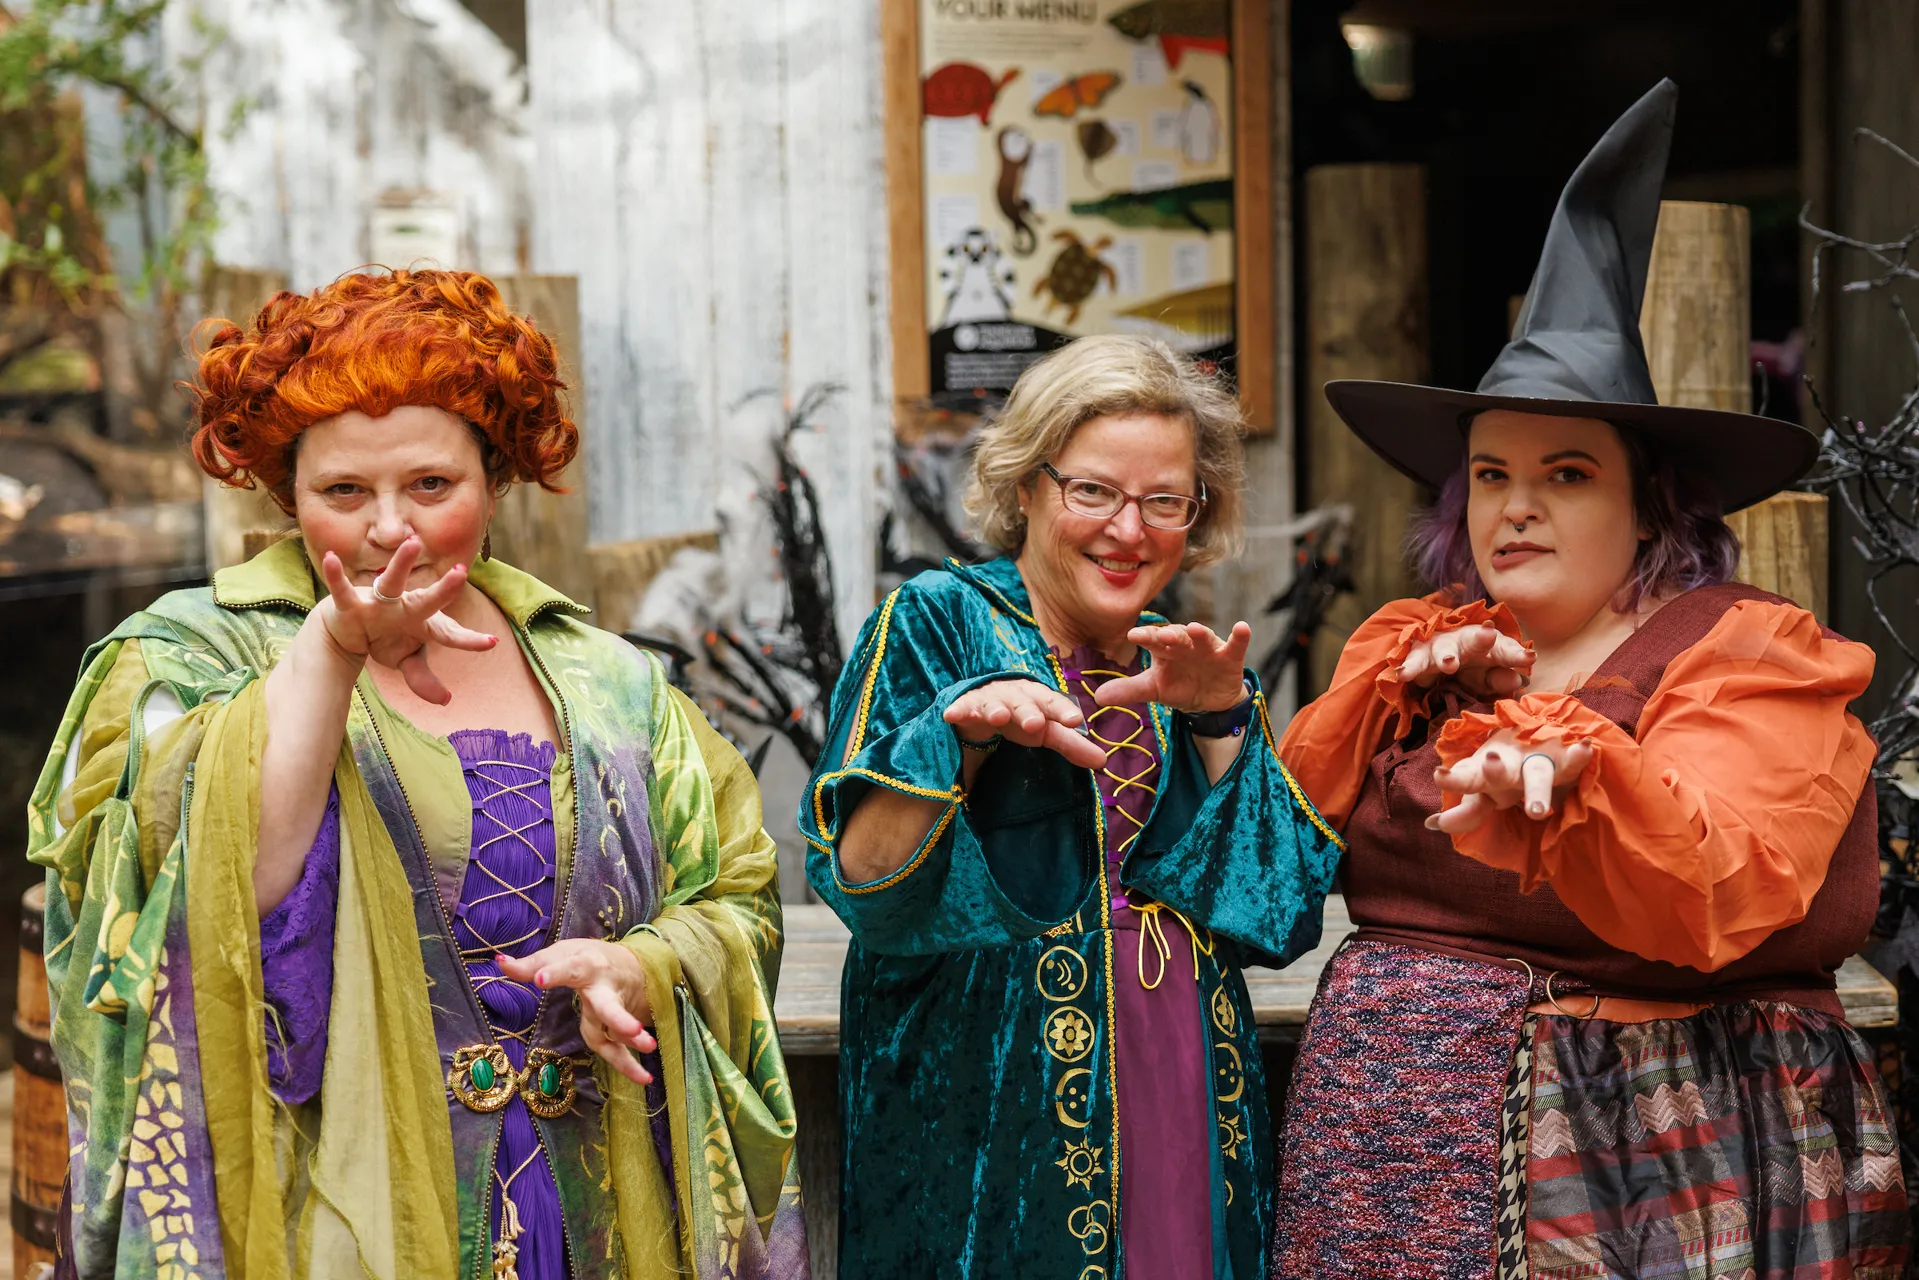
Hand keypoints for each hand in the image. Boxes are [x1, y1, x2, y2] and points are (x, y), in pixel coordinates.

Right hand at [315, 536, 497, 703]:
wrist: (348, 632)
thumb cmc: (385, 639)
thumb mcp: (406, 661)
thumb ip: (423, 679)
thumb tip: (447, 700)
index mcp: (423, 623)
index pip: (450, 634)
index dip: (469, 640)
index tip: (492, 642)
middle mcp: (404, 609)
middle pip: (427, 600)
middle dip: (443, 589)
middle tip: (461, 573)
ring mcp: (378, 604)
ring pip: (391, 581)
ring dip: (401, 564)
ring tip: (412, 542)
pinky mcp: (351, 604)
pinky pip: (342, 589)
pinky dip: (335, 575)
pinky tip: (331, 558)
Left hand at [498, 939, 657, 1085]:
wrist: (630, 961)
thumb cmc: (586, 957)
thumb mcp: (560, 953)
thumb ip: (531, 964)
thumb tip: (499, 962)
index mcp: (584, 965)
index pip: (567, 968)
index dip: (553, 973)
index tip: (539, 979)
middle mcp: (603, 988)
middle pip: (609, 1005)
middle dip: (619, 1018)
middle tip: (632, 1029)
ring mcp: (614, 1008)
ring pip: (621, 1027)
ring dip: (633, 1039)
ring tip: (648, 1048)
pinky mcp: (619, 1027)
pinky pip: (623, 1048)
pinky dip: (631, 1065)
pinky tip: (644, 1079)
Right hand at [943, 678, 1106, 768]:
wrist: (982, 706)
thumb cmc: (1021, 718)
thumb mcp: (1046, 732)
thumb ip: (1072, 745)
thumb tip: (1103, 763)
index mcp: (1038, 698)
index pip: (1053, 703)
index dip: (1062, 711)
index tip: (1074, 721)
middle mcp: (1014, 695)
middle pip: (1023, 701)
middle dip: (1029, 711)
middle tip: (1035, 724)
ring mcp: (988, 699)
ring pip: (993, 702)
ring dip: (995, 708)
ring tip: (997, 717)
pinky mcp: (964, 706)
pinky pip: (961, 708)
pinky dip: (957, 710)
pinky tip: (951, 715)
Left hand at [1097, 621, 1252, 713]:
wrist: (1209, 700)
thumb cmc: (1178, 685)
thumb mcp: (1154, 690)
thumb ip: (1128, 691)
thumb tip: (1097, 697)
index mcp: (1164, 650)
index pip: (1152, 640)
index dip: (1144, 637)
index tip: (1132, 635)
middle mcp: (1185, 644)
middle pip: (1176, 636)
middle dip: (1170, 635)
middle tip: (1162, 636)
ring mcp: (1209, 648)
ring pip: (1204, 637)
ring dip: (1200, 632)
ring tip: (1195, 628)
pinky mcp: (1230, 657)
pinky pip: (1236, 645)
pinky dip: (1240, 636)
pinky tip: (1242, 627)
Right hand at [1396, 624, 1533, 699]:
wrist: (1435, 657)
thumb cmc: (1469, 668)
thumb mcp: (1487, 677)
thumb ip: (1501, 679)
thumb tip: (1517, 680)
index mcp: (1488, 645)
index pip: (1505, 649)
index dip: (1516, 654)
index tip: (1530, 659)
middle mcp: (1465, 641)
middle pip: (1474, 639)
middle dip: (1481, 638)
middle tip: (1489, 636)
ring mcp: (1440, 646)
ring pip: (1443, 648)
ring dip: (1446, 655)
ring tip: (1449, 664)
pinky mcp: (1418, 656)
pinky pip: (1414, 662)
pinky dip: (1409, 667)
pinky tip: (1403, 674)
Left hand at [1427, 730, 1593, 833]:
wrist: (1539, 733)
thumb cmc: (1506, 771)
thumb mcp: (1485, 793)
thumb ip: (1465, 811)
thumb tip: (1431, 824)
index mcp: (1484, 773)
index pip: (1466, 777)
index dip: (1453, 779)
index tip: (1438, 775)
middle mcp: (1508, 766)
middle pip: (1500, 773)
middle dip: (1494, 773)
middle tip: (1491, 764)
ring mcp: (1535, 762)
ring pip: (1536, 774)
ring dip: (1537, 788)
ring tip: (1537, 810)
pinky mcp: (1563, 762)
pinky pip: (1573, 763)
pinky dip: (1579, 757)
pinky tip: (1585, 747)